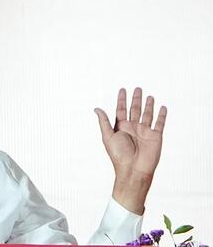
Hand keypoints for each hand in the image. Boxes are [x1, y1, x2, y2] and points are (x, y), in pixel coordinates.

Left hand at [94, 87, 166, 213]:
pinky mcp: (155, 136)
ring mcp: (144, 132)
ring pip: (147, 114)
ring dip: (148, 105)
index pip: (121, 110)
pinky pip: (159, 123)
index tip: (122, 90)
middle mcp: (133, 128)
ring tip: (149, 96)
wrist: (134, 170)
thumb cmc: (118, 155)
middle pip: (135, 110)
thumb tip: (96, 108)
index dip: (122, 100)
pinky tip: (162, 107)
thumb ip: (104, 122)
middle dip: (136, 99)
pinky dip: (162, 115)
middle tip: (137, 88)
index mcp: (121, 127)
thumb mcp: (108, 136)